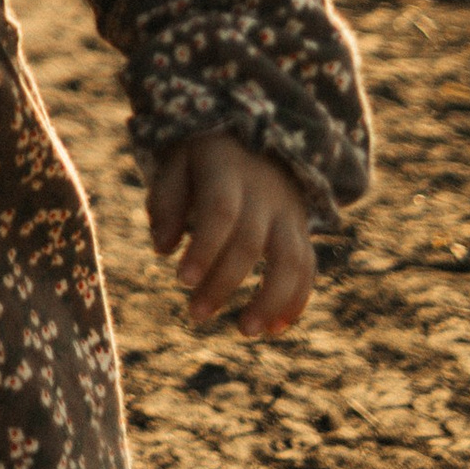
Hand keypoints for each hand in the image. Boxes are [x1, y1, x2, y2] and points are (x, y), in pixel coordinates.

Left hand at [148, 134, 315, 340]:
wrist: (257, 136)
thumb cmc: (203, 159)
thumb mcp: (178, 163)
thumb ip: (166, 202)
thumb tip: (162, 249)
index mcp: (227, 170)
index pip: (220, 211)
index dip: (205, 248)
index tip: (182, 280)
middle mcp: (263, 193)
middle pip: (250, 243)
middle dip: (223, 283)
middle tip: (196, 315)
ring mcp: (287, 213)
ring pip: (291, 260)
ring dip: (270, 300)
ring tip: (245, 332)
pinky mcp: (301, 231)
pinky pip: (307, 268)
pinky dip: (296, 300)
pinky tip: (273, 328)